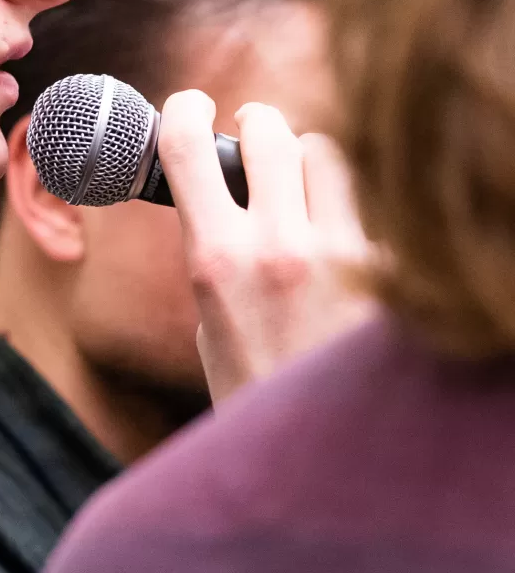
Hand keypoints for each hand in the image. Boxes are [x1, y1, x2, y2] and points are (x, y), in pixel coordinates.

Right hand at [158, 90, 375, 404]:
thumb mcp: (210, 320)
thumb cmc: (254, 391)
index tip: (190, 107)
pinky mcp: (390, 271)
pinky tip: (345, 241)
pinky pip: (369, 203)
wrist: (322, 465)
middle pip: (270, 131)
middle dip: (256, 125)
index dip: (182, 109)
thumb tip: (227, 192)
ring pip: (327, 153)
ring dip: (308, 159)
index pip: (186, 145)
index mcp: (215, 261)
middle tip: (254, 136)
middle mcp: (277, 249)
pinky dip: (350, 207)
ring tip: (303, 188)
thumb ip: (215, 248)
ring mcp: (340, 258)